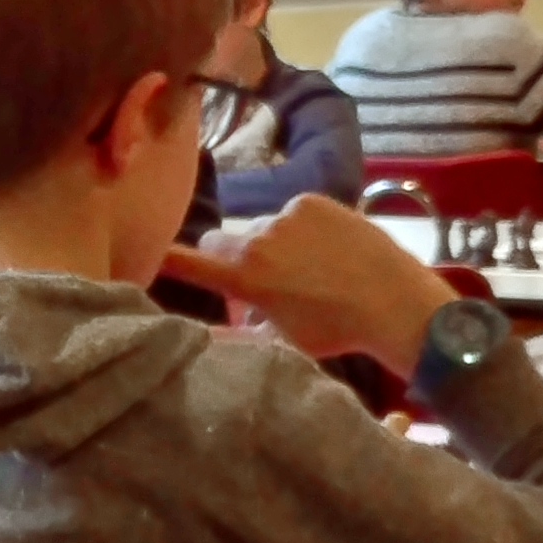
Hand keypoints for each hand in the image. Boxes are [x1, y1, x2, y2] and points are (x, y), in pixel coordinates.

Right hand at [166, 196, 461, 367]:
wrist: (393, 300)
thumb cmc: (334, 330)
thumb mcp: (280, 341)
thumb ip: (240, 332)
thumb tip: (214, 329)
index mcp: (244, 278)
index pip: (189, 262)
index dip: (165, 258)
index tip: (149, 254)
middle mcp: (256, 240)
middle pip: (220, 239)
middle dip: (229, 256)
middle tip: (258, 277)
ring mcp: (284, 216)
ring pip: (260, 227)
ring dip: (271, 243)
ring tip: (308, 266)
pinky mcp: (311, 200)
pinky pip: (291, 212)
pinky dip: (300, 228)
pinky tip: (326, 248)